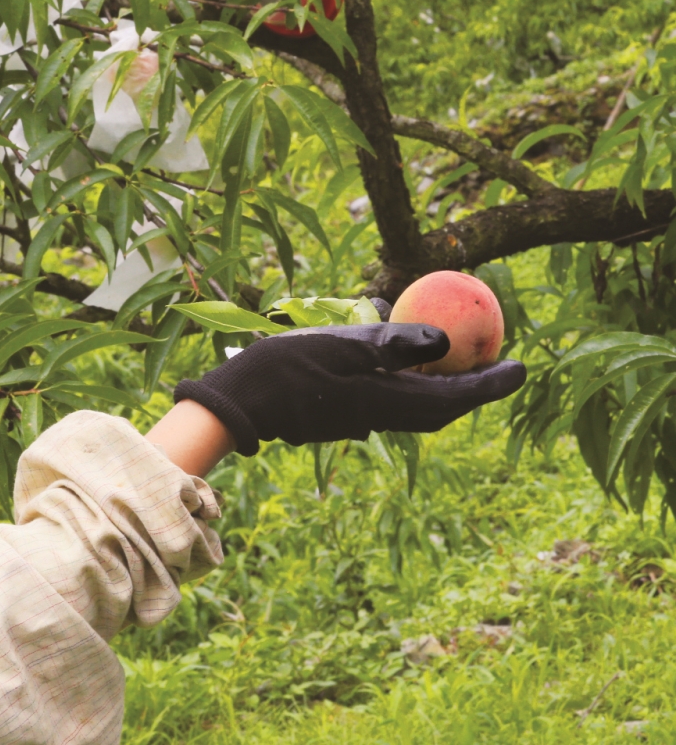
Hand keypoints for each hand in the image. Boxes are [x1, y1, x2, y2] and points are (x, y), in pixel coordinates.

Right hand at [171, 323, 526, 455]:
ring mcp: (359, 420)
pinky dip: (409, 385)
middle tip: (499, 364)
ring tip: (461, 360)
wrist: (239, 400)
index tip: (522, 368)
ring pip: (416, 407)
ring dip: (443, 388)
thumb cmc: (286, 368)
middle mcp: (379, 418)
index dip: (491, 385)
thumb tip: (446, 341)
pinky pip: (389, 401)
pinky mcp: (343, 415)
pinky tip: (404, 363)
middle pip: (440, 408)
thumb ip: (394, 344)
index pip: (452, 397)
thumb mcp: (342, 345)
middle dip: (473, 390)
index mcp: (385, 403)